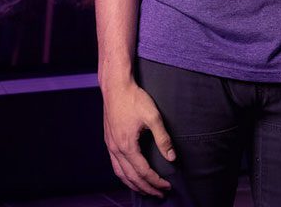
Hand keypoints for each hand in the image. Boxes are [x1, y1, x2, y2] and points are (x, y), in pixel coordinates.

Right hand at [102, 79, 175, 197]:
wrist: (116, 86)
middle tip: (160, 194)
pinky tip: (130, 175)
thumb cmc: (134, 99)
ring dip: (134, 185)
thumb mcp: (153, 117)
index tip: (167, 186)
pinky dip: (124, 175)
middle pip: (131, 178)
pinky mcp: (109, 140)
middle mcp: (116, 149)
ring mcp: (110, 146)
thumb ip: (163, 138)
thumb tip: (172, 157)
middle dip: (146, 188)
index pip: (143, 172)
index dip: (156, 181)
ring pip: (120, 174)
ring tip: (146, 190)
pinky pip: (115, 165)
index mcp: (127, 146)